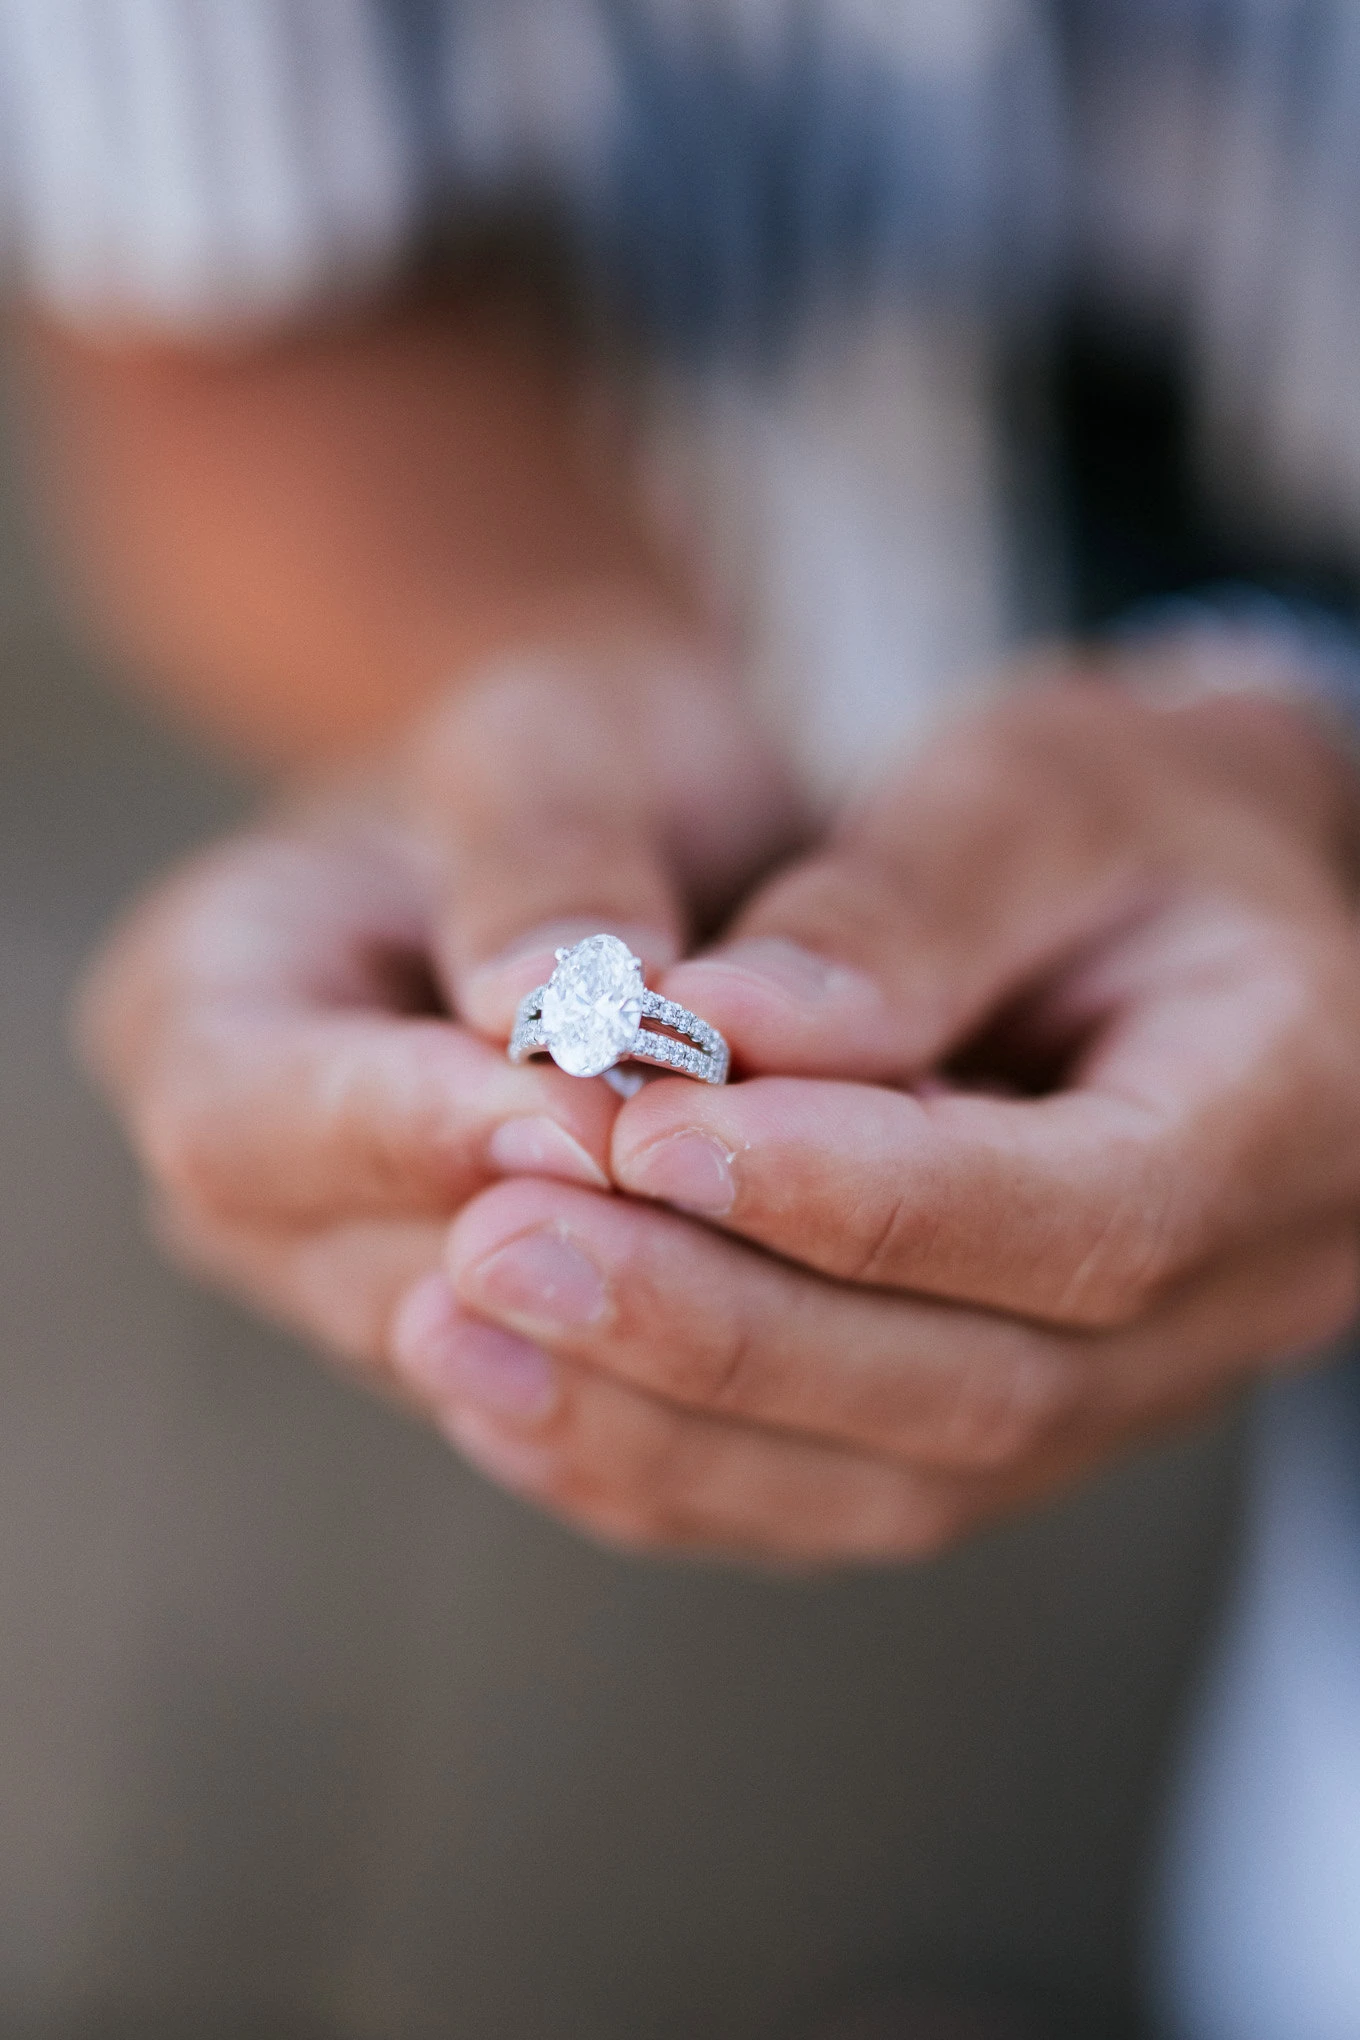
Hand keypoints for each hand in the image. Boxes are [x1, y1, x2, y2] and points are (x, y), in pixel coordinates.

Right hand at [78, 637, 798, 1380]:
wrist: (651, 863)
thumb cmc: (585, 776)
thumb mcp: (555, 738)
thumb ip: (543, 844)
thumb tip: (548, 1002)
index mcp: (198, 1019)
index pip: (241, 1125)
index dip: (413, 1135)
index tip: (601, 1115)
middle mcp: (266, 1199)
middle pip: (376, 1289)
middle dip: (573, 1252)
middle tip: (766, 1201)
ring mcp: (385, 1302)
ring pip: (514, 1380)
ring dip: (678, 1325)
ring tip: (850, 1244)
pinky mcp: (518, 1367)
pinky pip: (611, 1424)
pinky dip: (734, 1379)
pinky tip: (862, 1306)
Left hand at [392, 676, 1359, 1562]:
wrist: (1200, 901)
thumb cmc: (1127, 810)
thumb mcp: (1041, 785)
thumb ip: (907, 900)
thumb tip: (730, 1025)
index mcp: (1295, 1112)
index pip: (1087, 1214)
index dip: (855, 1195)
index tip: (643, 1133)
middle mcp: (1245, 1293)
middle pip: (982, 1389)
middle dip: (721, 1329)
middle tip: (498, 1247)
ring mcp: (1137, 1385)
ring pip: (902, 1481)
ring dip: (663, 1427)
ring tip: (457, 1332)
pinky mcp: (1023, 1416)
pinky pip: (852, 1491)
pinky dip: (676, 1464)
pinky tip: (515, 1397)